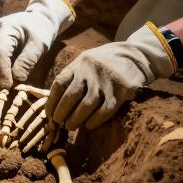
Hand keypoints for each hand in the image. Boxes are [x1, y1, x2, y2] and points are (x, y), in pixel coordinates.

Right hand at [0, 0, 74, 89]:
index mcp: (8, 27)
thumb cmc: (41, 31)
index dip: (2, 72)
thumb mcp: (39, 45)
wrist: (38, 18)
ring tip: (0, 90)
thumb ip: (28, 61)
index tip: (8, 87)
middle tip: (2, 93)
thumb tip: (17, 80)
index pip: (0, 53)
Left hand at [46, 22, 177, 130]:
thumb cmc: (103, 63)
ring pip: (86, 105)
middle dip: (61, 113)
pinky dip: (94, 121)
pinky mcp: (121, 91)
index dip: (52, 102)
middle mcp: (91, 71)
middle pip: (71, 96)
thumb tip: (54, 103)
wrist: (134, 56)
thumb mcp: (85, 62)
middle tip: (58, 124)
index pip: (60, 84)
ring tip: (71, 126)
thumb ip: (72, 77)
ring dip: (75, 119)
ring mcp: (106, 81)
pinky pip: (104, 111)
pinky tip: (88, 125)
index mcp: (79, 64)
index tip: (49, 115)